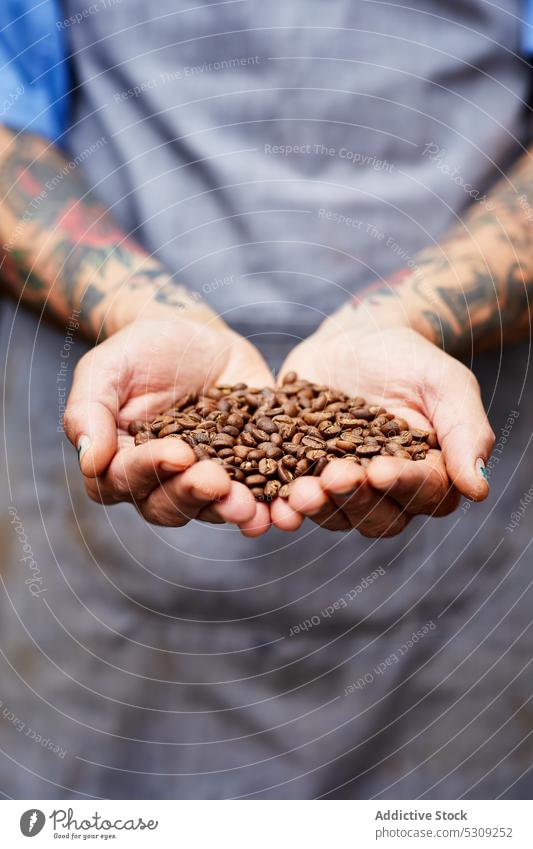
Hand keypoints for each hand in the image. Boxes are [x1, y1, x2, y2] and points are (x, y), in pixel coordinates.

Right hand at [64, 317, 273, 534]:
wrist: (195, 335)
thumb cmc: (141, 350)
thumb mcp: (108, 368)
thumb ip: (89, 410)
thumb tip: (89, 460)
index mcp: (119, 461)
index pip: (124, 480)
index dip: (149, 470)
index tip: (177, 452)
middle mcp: (159, 482)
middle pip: (167, 505)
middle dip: (193, 495)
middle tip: (216, 480)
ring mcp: (203, 480)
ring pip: (210, 509)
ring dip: (229, 511)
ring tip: (249, 506)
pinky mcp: (244, 472)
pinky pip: (254, 497)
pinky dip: (267, 507)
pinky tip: (281, 510)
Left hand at [271, 320, 493, 535]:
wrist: (355, 339)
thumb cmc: (408, 358)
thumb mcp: (444, 382)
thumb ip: (465, 430)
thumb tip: (479, 488)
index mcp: (430, 473)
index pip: (426, 493)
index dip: (403, 485)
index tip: (380, 470)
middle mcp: (389, 493)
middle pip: (379, 517)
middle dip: (356, 499)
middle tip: (335, 476)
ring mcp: (345, 490)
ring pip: (338, 516)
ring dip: (319, 508)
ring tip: (300, 490)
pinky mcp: (305, 479)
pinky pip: (296, 502)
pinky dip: (284, 506)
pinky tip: (273, 503)